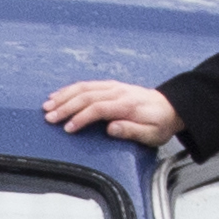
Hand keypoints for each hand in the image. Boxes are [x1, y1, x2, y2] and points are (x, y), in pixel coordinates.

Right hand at [41, 78, 180, 143]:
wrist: (170, 108)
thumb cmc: (160, 123)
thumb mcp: (152, 134)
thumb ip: (132, 131)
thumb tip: (111, 128)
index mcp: (128, 104)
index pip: (98, 108)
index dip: (81, 118)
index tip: (68, 128)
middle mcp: (118, 92)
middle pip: (86, 96)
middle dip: (65, 107)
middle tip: (49, 118)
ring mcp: (113, 87)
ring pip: (84, 88)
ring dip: (64, 97)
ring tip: (48, 106)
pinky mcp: (110, 86)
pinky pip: (87, 84)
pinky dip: (70, 90)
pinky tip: (58, 95)